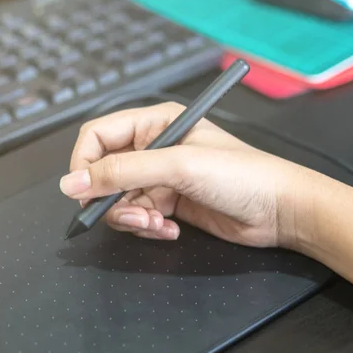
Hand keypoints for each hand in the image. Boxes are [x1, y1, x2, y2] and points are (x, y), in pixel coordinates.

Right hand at [59, 101, 306, 247]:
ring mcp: (160, 178)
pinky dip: (147, 226)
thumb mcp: (177, 166)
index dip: (84, 164)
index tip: (84, 192)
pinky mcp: (168, 203)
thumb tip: (71, 183)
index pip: (98, 137)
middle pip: (105, 173)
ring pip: (119, 200)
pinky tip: (170, 229)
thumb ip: (122, 172)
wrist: (281, 211)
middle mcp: (153, 148)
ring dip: (132, 217)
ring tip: (157, 223)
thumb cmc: (240, 175)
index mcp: (153, 123)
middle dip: (112, 199)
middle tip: (133, 215)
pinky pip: (138, 216)